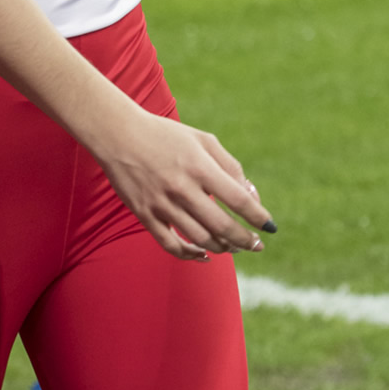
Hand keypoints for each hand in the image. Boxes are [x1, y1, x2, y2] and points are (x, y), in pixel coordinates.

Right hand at [98, 106, 274, 259]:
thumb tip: (251, 196)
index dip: (259, 217)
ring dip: (223, 248)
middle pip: (223, 226)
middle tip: (256, 245)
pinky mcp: (145, 215)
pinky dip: (191, 256)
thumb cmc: (165, 135)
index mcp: (199, 166)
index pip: (238, 200)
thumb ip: (230, 166)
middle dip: (246, 240)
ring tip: (233, 247)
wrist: (118, 134)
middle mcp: (182, 187)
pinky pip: (171, 245)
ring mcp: (162, 204)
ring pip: (201, 239)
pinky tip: (204, 255)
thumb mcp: (201, 140)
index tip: (270, 227)